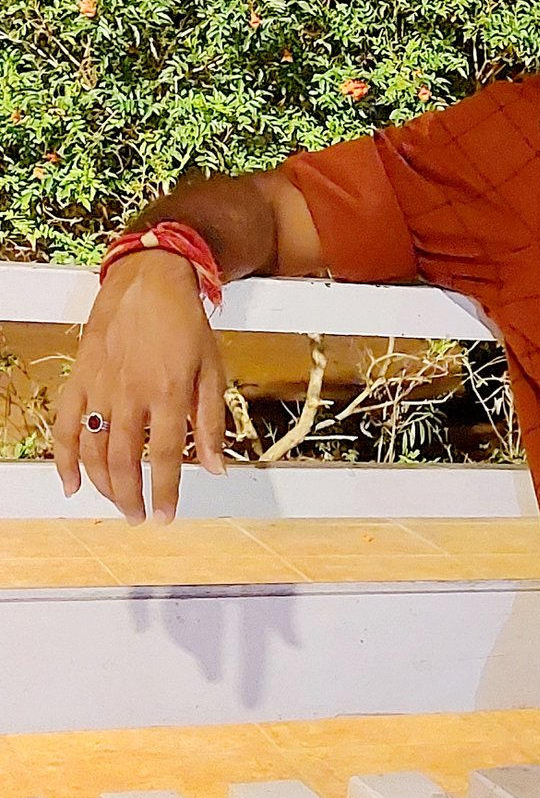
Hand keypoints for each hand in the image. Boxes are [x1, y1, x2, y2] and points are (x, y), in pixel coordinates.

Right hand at [53, 251, 228, 522]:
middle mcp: (132, 394)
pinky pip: (65, 423)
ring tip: (117, 504)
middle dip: (131, 497)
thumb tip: (217, 468)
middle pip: (125, 460)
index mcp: (169, 393)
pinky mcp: (80, 377)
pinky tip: (71, 483)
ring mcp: (101, 386)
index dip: (166, 491)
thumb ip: (212, 423)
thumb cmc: (185, 324)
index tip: (167, 516)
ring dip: (103, 484)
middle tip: (139, 518)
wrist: (149, 279)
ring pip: (94, 448)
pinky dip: (64, 457)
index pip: (167, 456)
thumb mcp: (212, 370)